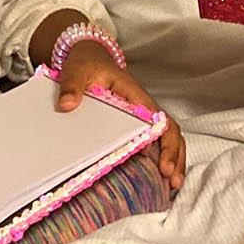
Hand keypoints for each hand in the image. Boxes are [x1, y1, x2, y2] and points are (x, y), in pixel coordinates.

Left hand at [54, 40, 185, 190]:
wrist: (87, 57)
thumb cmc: (86, 63)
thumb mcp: (77, 71)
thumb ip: (72, 86)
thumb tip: (67, 105)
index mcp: (135, 95)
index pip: (159, 120)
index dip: (165, 143)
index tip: (163, 165)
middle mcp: (143, 107)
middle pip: (169, 132)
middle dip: (175, 156)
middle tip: (172, 181)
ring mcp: (140, 117)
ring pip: (165, 138)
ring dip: (172, 160)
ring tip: (171, 186)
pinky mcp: (133, 124)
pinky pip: (152, 141)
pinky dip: (159, 158)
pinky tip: (159, 178)